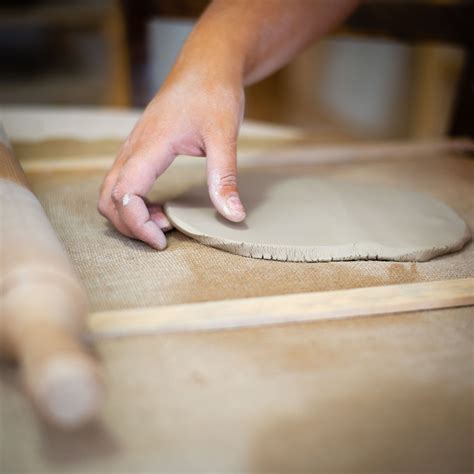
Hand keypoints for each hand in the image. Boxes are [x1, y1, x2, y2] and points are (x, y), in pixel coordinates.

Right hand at [98, 73, 245, 248]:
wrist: (207, 64)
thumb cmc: (213, 93)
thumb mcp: (224, 135)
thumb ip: (224, 177)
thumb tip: (233, 215)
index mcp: (150, 145)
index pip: (125, 194)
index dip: (137, 224)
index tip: (163, 241)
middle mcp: (133, 147)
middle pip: (108, 198)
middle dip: (128, 225)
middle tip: (162, 236)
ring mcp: (133, 147)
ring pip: (111, 191)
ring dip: (129, 214)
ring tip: (163, 223)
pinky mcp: (140, 148)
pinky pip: (122, 182)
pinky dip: (133, 202)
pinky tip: (161, 207)